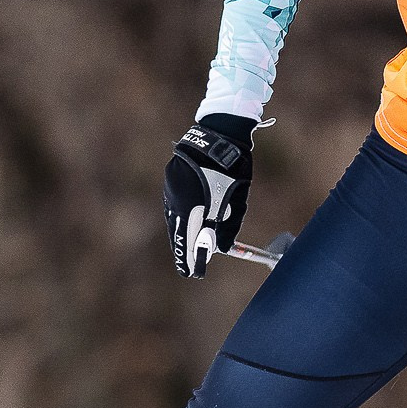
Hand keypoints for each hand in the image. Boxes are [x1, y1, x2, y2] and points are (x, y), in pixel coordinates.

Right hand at [163, 113, 254, 276]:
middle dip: (184, 250)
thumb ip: (226, 225)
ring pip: (174, 219)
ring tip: (185, 252)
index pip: (192, 238)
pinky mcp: (170, 181)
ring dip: (180, 236)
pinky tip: (182, 227)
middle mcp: (178, 198)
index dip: (194, 257)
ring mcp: (171, 188)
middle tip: (187, 267)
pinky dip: (179, 219)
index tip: (195, 273)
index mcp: (195, 203)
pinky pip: (173, 206)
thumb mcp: (236, 200)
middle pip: (179, 232)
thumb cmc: (234, 168)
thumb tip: (218, 247)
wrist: (219, 134)